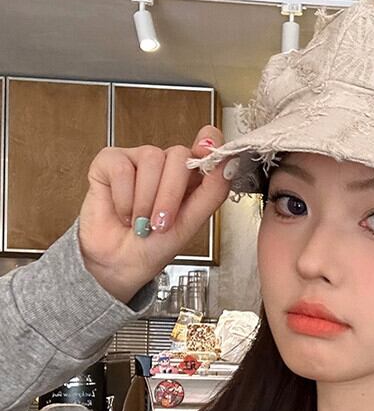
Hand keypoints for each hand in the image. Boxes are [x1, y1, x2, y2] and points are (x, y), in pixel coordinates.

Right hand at [78, 125, 231, 302]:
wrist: (120, 266)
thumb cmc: (154, 246)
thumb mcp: (191, 223)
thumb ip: (212, 191)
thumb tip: (227, 163)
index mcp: (189, 177)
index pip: (206, 145)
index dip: (209, 145)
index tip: (207, 152)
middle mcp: (165, 164)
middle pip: (178, 155)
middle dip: (171, 194)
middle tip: (161, 222)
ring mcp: (137, 160)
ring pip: (151, 159)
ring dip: (146, 200)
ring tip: (140, 221)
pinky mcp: (109, 162)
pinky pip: (122, 169)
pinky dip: (124, 199)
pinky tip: (124, 212)